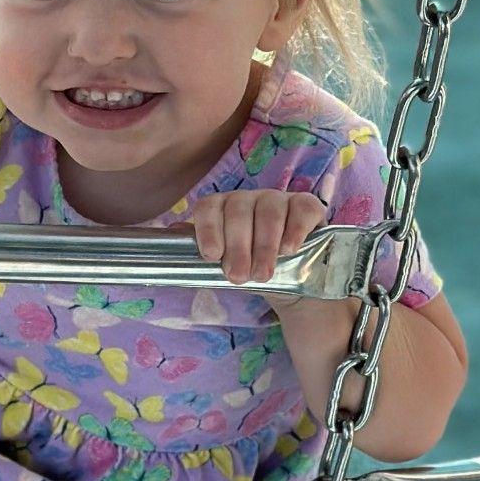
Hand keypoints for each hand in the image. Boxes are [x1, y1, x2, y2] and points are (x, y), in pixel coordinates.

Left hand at [188, 189, 329, 293]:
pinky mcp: (307, 206)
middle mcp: (248, 199)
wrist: (290, 281)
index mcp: (222, 208)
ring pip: (268, 212)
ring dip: (264, 245)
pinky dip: (294, 230)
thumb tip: (172, 231)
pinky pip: (301, 210)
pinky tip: (289, 250)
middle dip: (237, 247)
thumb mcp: (223, 264)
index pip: (209, 207)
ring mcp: (278, 199)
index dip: (208, 229)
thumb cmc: (249, 267)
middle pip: (238, 212)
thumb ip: (201, 250)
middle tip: (238, 276)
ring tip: (262, 274)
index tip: (211, 255)